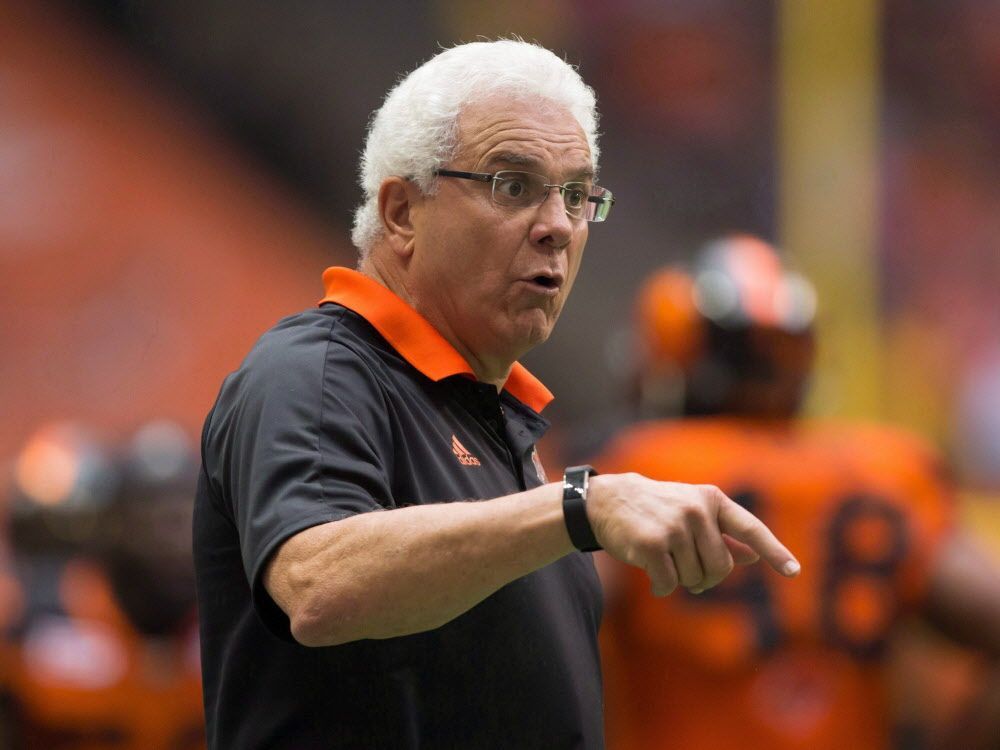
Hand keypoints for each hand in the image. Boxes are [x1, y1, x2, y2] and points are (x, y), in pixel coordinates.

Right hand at [586, 473, 799, 595]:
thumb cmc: (656, 509)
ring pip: (695, 578)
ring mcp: (675, 526)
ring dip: (680, 580)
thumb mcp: (692, 512)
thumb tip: (754, 557)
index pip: (750, 529)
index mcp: (712, 499)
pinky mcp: (653, 543)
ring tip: (664, 561)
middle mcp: (697, 510)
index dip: (774, 551)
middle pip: (721, 568)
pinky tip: (650, 573)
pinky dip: (662, 586)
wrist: (608, 500)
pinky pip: (670, 584)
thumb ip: (722, 534)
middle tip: (686, 569)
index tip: (793, 571)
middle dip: (705, 577)